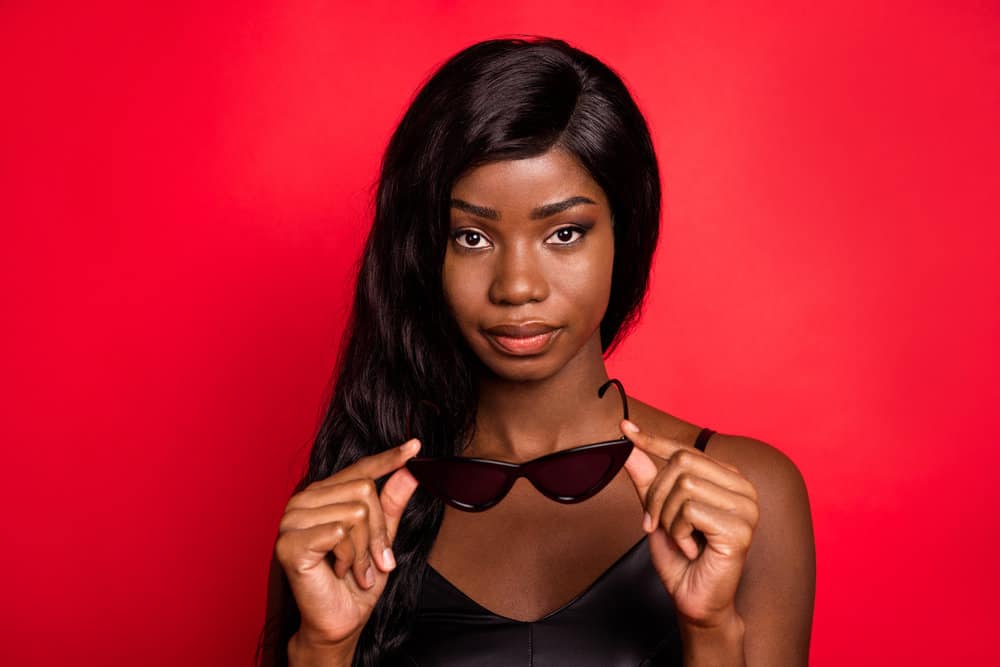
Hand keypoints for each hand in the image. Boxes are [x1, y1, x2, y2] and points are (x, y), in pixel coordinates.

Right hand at [274, 438, 421, 646]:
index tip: (415, 445)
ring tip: (357, 570)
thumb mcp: (382, 538)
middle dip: (380, 532)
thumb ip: (392, 502)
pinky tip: (340, 571)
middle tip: (376, 560)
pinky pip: (340, 533)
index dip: (389, 458)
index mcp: (323, 495)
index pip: (360, 469)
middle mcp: (304, 501)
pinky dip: (350, 558)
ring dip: (366, 550)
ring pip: (356, 512)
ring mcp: (292, 520)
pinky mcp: (289, 542)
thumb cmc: (356, 583)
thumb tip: (410, 469)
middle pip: (365, 490)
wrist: (338, 623)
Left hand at [620, 419, 758, 627]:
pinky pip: (690, 511)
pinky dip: (678, 532)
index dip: (652, 440)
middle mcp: (742, 488)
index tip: (625, 429)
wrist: (694, 599)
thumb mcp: (658, 510)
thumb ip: (647, 477)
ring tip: (679, 538)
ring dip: (667, 517)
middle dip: (656, 495)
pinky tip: (691, 549)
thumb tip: (629, 443)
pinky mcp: (740, 529)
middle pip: (682, 462)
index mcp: (727, 478)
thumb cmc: (681, 557)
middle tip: (657, 523)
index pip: (685, 449)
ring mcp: (746, 508)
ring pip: (684, 486)